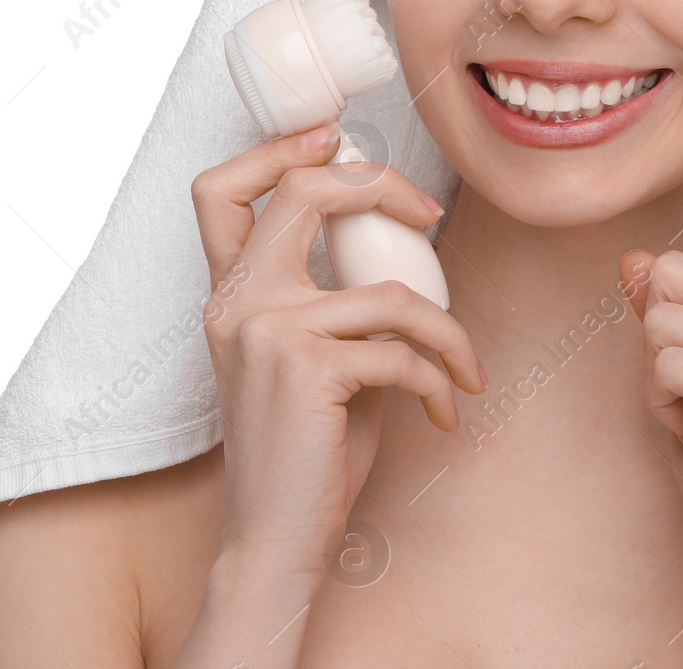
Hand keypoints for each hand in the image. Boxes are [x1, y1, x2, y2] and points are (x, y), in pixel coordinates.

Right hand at [189, 126, 485, 579]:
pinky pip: (404, 354)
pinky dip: (438, 383)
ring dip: (448, 333)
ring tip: (465, 368)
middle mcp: (237, 303)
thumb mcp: (307, 357)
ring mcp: (267, 332)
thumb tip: (402, 240)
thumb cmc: (305, 451)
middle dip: (380, 184)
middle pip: (303, 192)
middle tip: (429, 215)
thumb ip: (330, 299)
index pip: (218, 191)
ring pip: (392, 293)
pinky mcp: (307, 369)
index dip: (274, 148)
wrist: (273, 542)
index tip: (333, 140)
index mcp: (229, 295)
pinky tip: (444, 414)